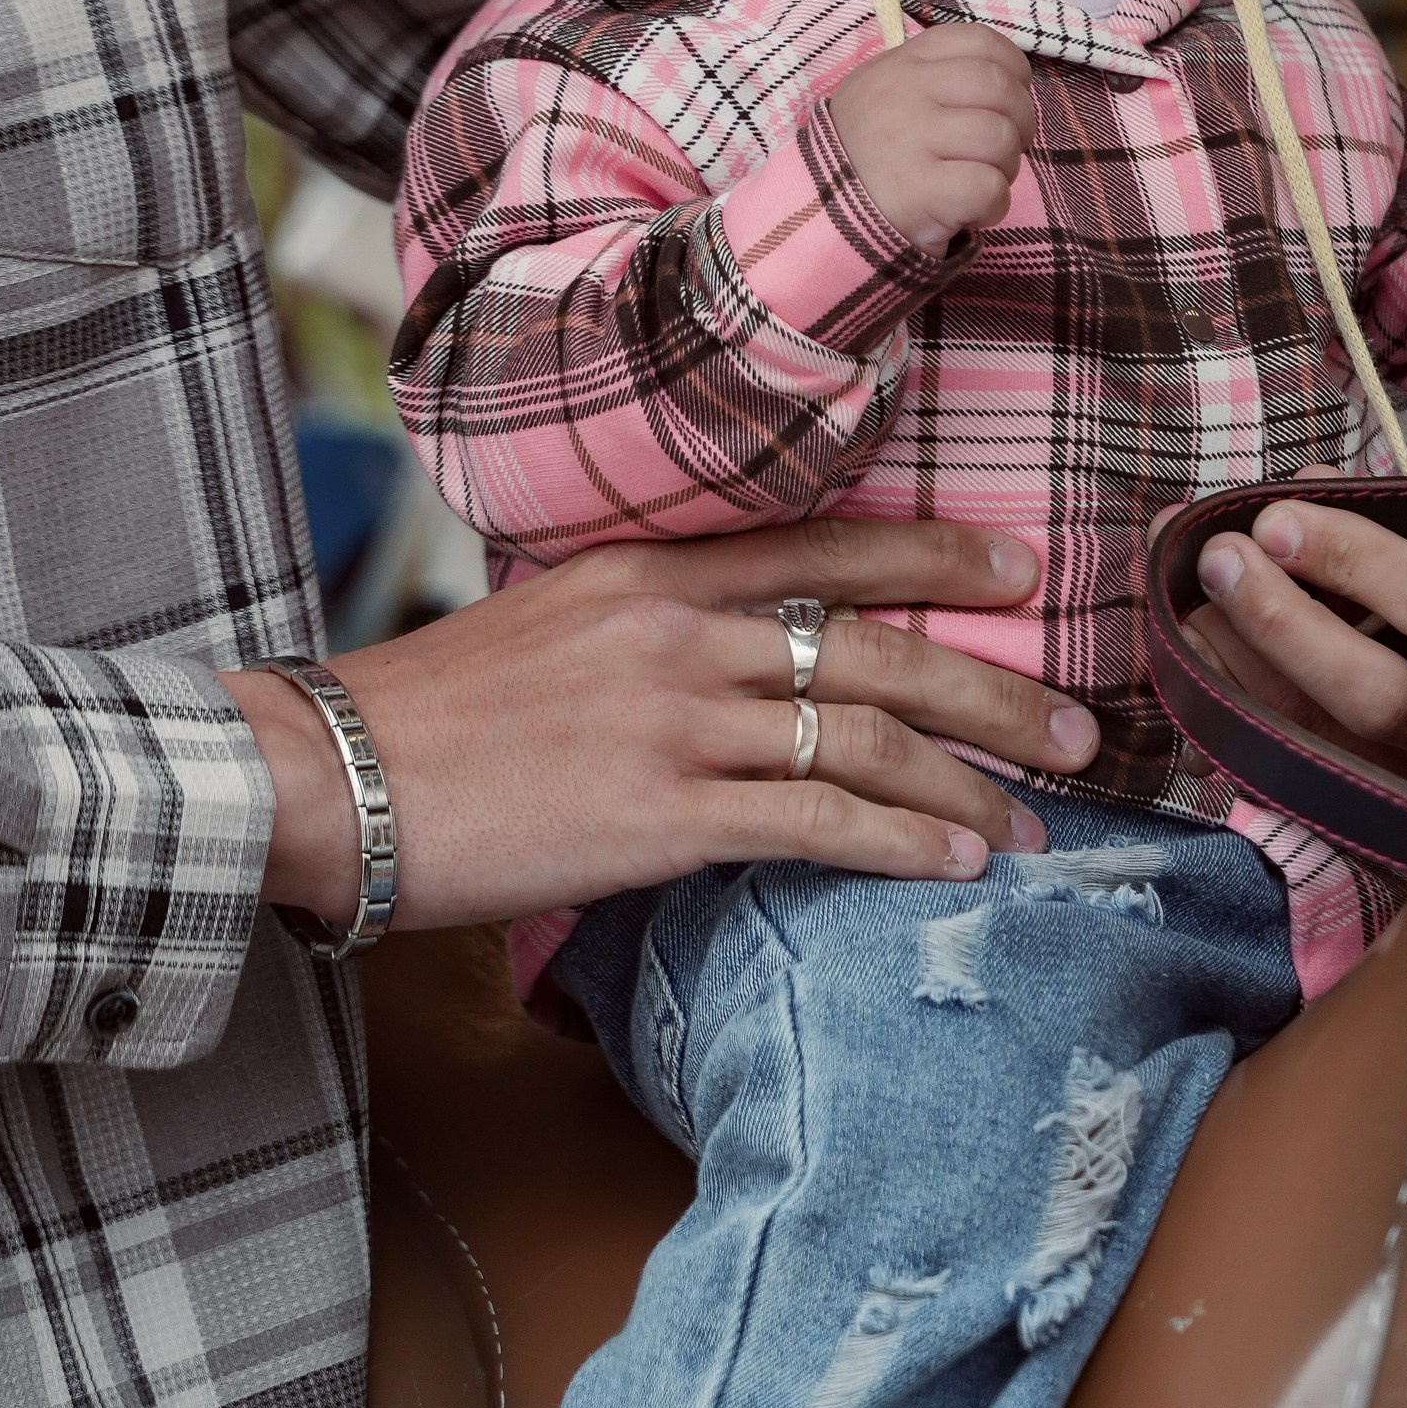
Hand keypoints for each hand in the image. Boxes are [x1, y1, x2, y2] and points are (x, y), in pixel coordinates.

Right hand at [226, 515, 1101, 930]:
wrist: (333, 776)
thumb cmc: (434, 715)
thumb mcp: (548, 625)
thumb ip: (650, 624)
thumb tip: (734, 653)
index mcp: (651, 572)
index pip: (824, 546)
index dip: (933, 558)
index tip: (1018, 570)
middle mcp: (678, 631)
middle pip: (874, 646)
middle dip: (992, 688)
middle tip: (1074, 725)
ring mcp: (673, 721)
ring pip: (864, 737)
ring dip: (966, 782)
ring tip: (1030, 818)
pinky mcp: (660, 815)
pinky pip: (815, 821)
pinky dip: (901, 841)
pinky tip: (955, 861)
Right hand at [830, 26, 1036, 253]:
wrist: (821, 214)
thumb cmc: (871, 155)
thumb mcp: (887, 92)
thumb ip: (938, 75)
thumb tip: (1007, 77)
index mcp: (902, 64)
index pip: (980, 42)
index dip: (1013, 71)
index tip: (1010, 99)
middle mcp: (904, 93)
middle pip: (1001, 90)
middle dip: (1020, 123)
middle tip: (1003, 150)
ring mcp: (910, 140)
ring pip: (1001, 139)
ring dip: (1005, 169)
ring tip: (977, 183)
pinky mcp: (920, 191)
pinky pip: (990, 187)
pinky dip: (992, 206)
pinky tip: (968, 212)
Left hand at [1190, 494, 1406, 794]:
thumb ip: (1396, 516)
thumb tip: (1308, 485)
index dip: (1351, 557)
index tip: (1275, 520)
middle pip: (1376, 695)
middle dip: (1281, 623)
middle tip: (1218, 561)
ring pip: (1323, 742)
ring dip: (1238, 666)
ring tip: (1188, 601)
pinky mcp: (1376, 817)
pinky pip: (1287, 775)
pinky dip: (1228, 719)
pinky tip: (1193, 665)